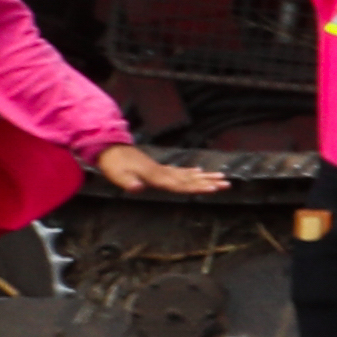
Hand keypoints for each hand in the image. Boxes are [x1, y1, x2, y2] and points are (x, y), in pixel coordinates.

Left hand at [94, 142, 229, 196]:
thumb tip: (138, 189)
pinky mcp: (157, 168)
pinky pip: (180, 171)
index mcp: (156, 176)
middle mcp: (162, 172)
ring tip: (221, 177)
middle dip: (209, 182)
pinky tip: (199, 171)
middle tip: (227, 183)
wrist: (108, 147)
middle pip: (190, 179)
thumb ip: (129, 182)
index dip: (198, 187)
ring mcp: (161, 169)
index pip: (181, 184)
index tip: (214, 188)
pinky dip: (191, 173)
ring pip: (188, 175)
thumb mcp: (116, 175)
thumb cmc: (112, 164)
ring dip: (205, 177)